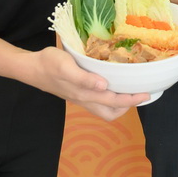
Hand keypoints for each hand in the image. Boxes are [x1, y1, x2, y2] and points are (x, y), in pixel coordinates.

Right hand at [28, 47, 149, 120]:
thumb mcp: (66, 67)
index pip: (113, 102)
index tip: (146, 93)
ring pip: (104, 108)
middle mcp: (84, 99)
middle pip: (110, 112)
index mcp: (84, 94)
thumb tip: (104, 86)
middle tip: (140, 92)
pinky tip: (112, 83)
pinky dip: (109, 96)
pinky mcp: (77, 92)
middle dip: (128, 105)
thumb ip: (84, 78)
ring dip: (118, 103)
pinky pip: (97, 101)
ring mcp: (80, 97)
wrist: (31, 67)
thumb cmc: (48, 64)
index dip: (131, 100)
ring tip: (129, 89)